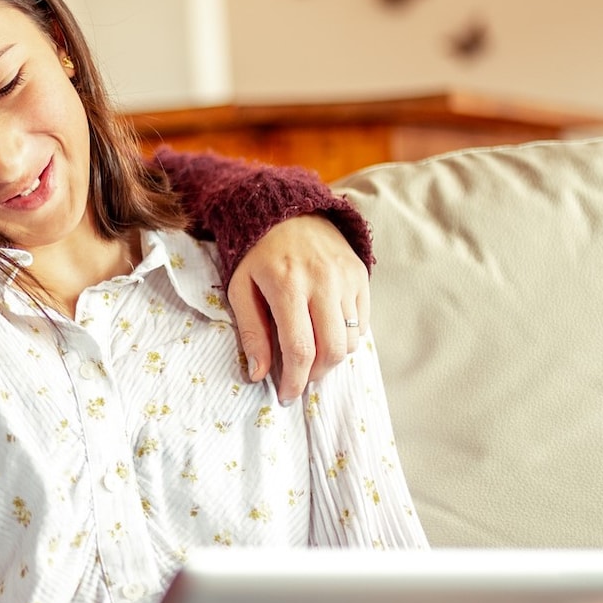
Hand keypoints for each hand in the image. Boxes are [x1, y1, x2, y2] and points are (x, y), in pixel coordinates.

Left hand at [228, 215, 370, 402]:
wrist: (286, 208)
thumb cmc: (256, 252)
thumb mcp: (240, 288)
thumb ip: (250, 331)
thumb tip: (258, 374)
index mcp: (287, 285)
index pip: (299, 348)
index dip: (294, 380)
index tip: (285, 395)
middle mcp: (322, 281)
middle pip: (332, 350)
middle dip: (315, 374)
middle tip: (299, 377)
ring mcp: (346, 277)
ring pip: (351, 340)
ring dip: (331, 358)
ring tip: (311, 355)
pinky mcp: (361, 274)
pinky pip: (362, 322)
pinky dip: (346, 337)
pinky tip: (325, 333)